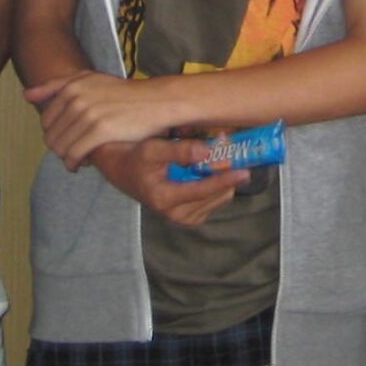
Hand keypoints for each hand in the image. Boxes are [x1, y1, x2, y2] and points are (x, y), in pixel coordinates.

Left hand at [26, 70, 178, 169]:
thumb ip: (56, 85)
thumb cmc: (123, 94)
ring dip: (66, 157)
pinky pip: (74, 154)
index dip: (55, 132)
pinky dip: (74, 164)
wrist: (156, 102)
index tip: (68, 137)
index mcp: (72, 86)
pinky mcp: (99, 131)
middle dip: (60, 146)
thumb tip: (25, 95)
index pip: (46, 119)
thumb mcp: (90, 80)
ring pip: (60, 147)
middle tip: (75, 151)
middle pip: (51, 135)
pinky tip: (82, 165)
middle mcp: (76, 98)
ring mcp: (87, 114)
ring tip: (78, 159)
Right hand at [90, 138, 247, 227]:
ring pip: (219, 198)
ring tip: (215, 156)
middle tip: (228, 149)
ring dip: (223, 178)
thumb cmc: (136, 156)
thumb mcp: (153, 149)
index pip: (203, 190)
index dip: (224, 179)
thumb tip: (208, 152)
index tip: (243, 170)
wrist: (121, 169)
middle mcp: (176, 214)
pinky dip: (217, 185)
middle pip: (216, 195)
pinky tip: (208, 170)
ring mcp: (184, 217)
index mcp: (165, 199)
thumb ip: (180, 150)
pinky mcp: (190, 216)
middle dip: (225, 173)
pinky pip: (214, 200)